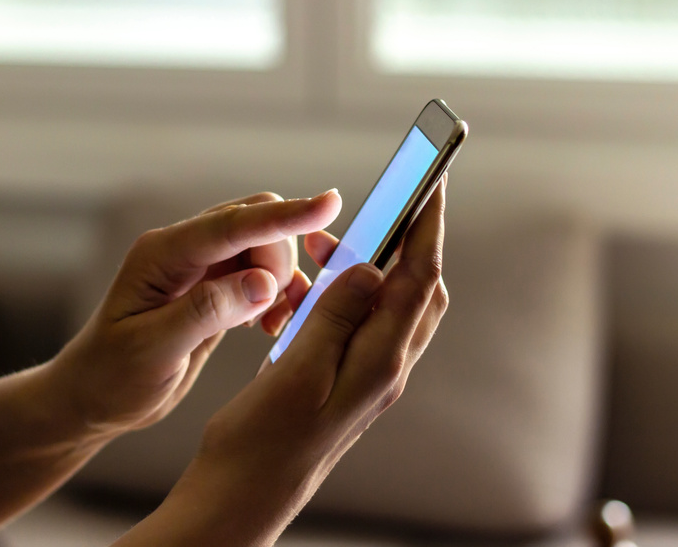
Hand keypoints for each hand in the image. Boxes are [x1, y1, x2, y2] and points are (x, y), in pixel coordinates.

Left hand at [49, 190, 341, 435]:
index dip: (285, 216)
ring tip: (273, 325)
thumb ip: (208, 311)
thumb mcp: (155, 351)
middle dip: (282, 258)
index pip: (233, 224)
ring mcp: (199, 267)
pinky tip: (267, 327)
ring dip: (283, 280)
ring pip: (264, 248)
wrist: (93, 398)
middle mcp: (182, 250)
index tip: (331, 204)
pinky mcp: (213, 287)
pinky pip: (260, 274)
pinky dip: (277, 295)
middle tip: (279, 310)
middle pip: (256, 225)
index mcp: (162, 255)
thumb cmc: (112, 377)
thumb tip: (264, 283)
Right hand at [149, 177, 448, 545]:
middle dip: (403, 241)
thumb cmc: (261, 444)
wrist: (245, 497)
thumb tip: (371, 267)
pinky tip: (304, 293)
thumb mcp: (296, 372)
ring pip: (388, 306)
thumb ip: (335, 317)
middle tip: (378, 207)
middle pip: (416, 289)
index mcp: (379, 364)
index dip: (428, 225)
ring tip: (319, 250)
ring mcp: (370, 379)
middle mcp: (385, 370)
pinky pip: (361, 326)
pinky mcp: (349, 383)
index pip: (419, 278)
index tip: (432, 179)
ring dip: (363, 268)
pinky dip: (341, 297)